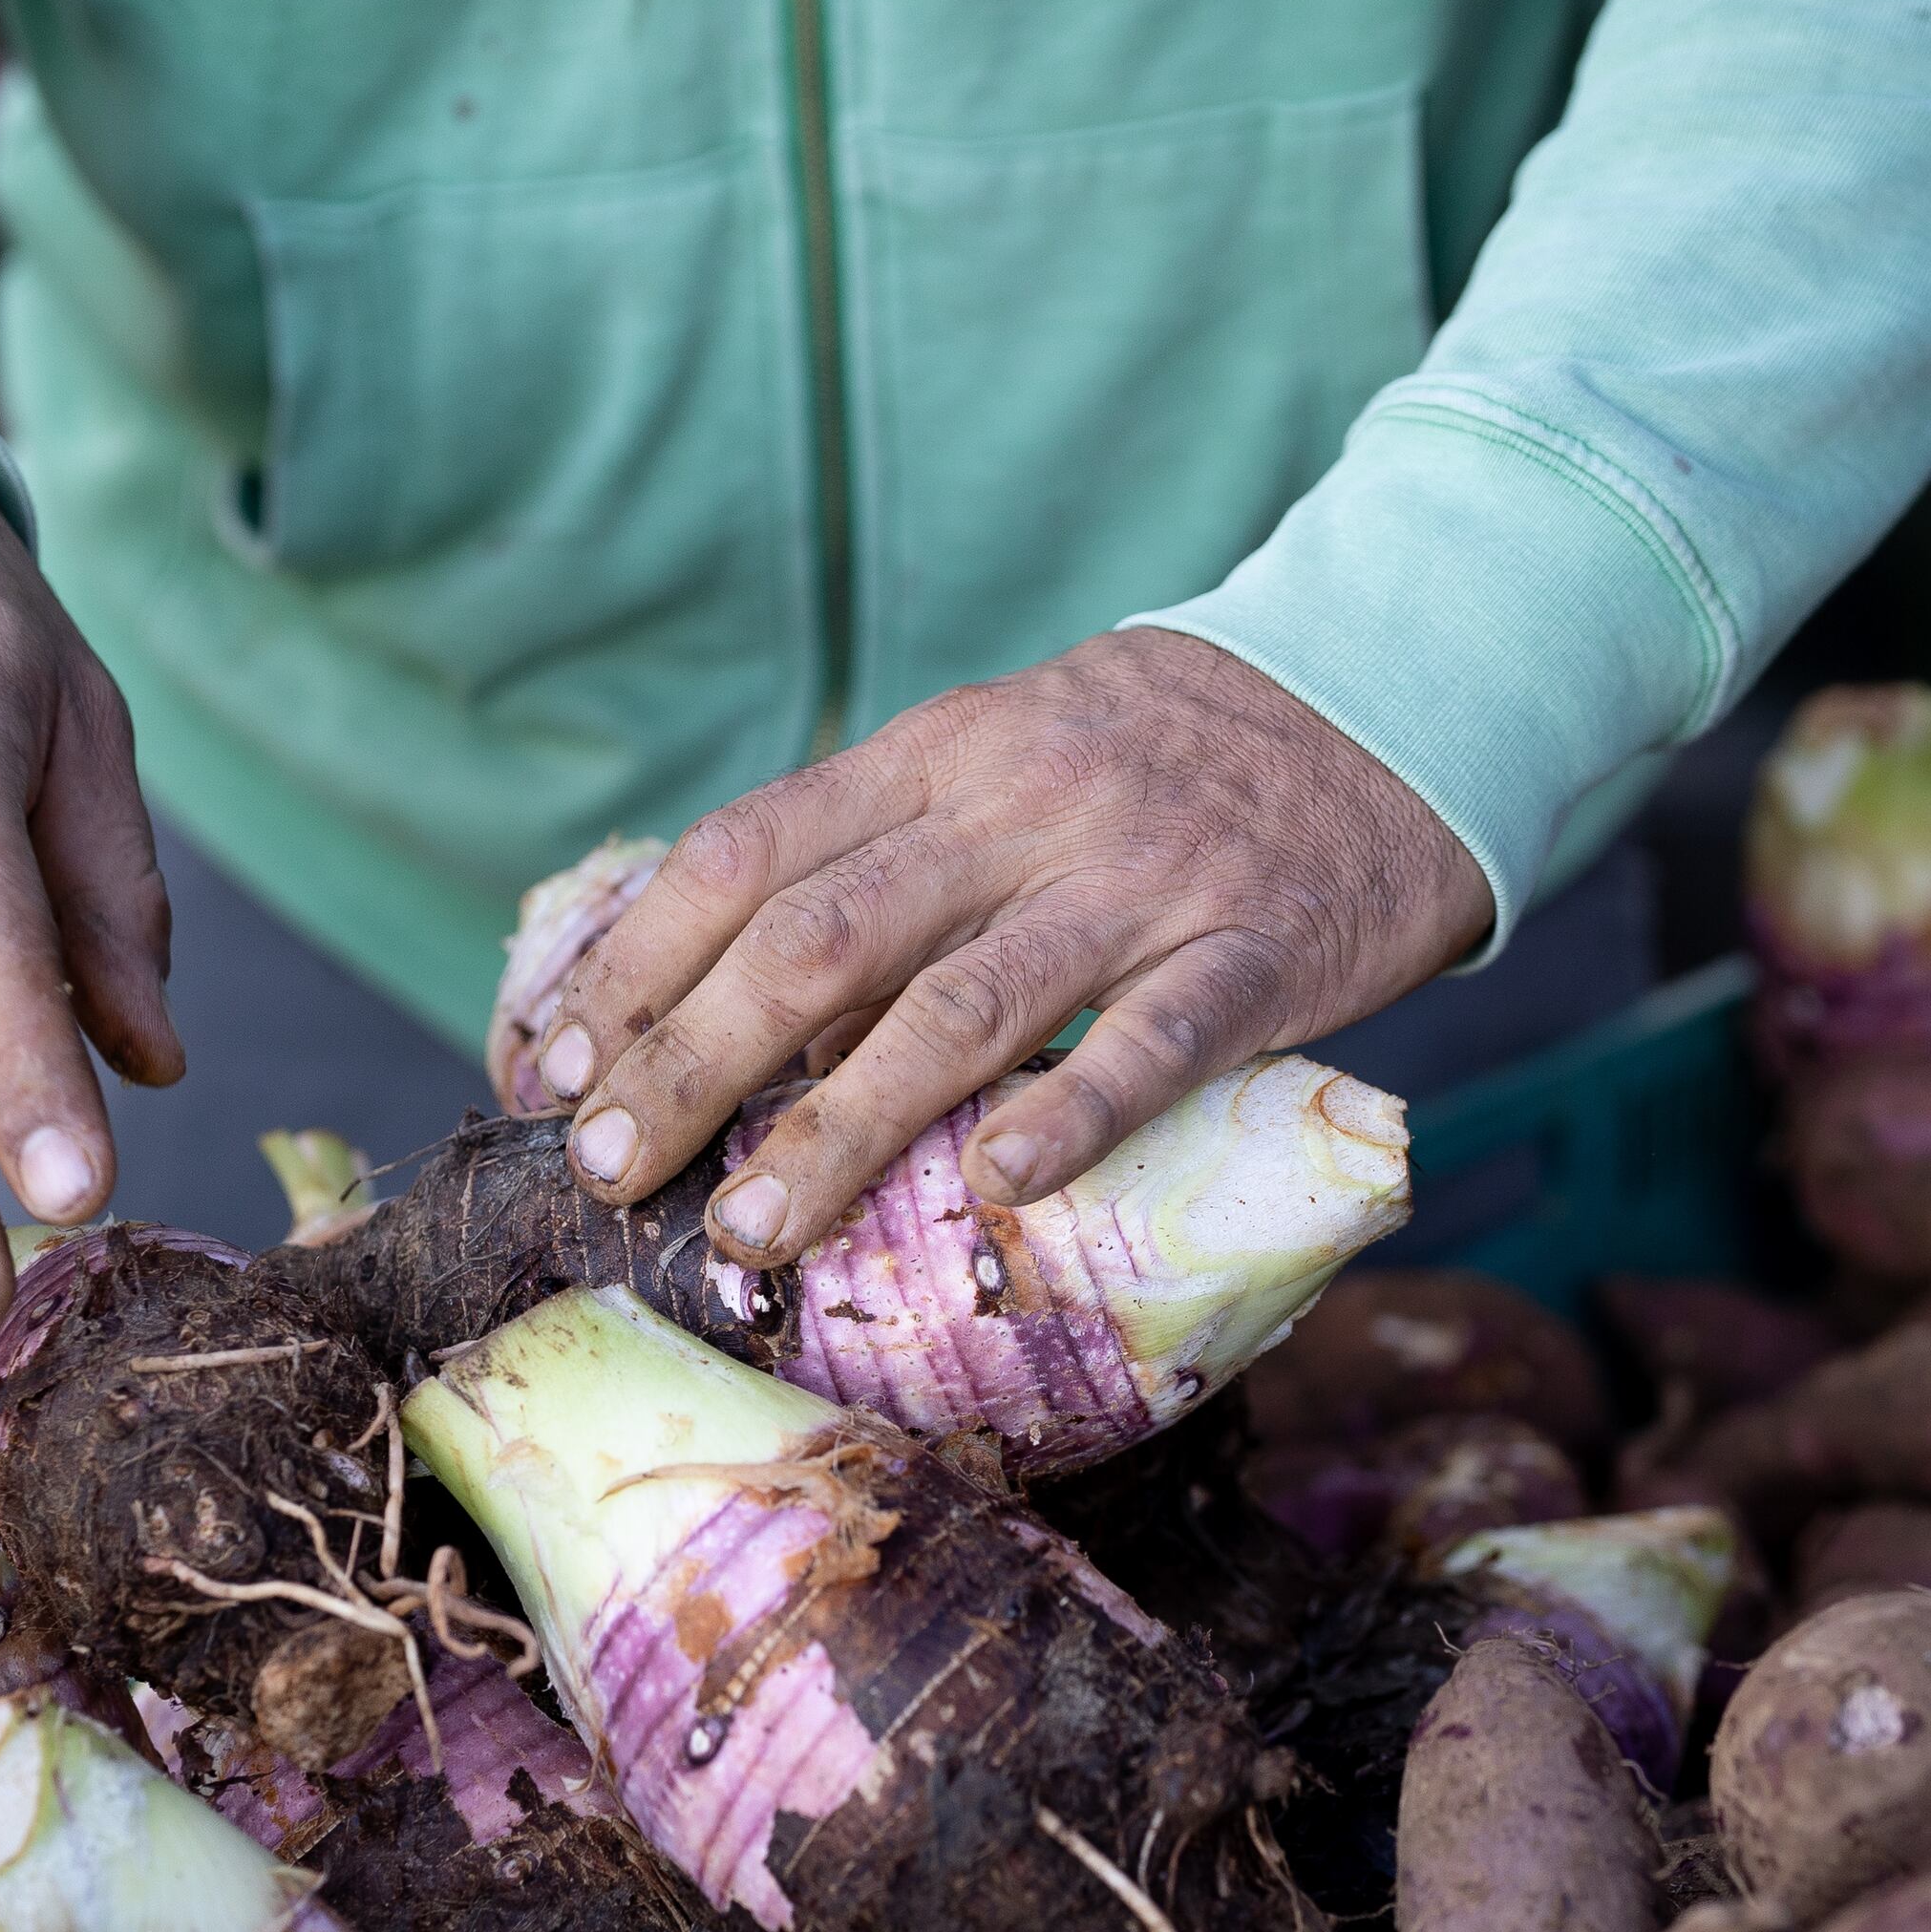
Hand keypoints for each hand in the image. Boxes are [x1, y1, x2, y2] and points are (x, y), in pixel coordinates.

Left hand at [533, 629, 1490, 1263]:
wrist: (1378, 701)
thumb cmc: (1149, 767)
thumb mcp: (993, 763)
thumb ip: (869, 857)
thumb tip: (701, 999)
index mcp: (934, 756)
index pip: (745, 854)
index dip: (635, 966)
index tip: (552, 1072)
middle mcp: (1018, 809)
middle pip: (820, 940)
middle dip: (692, 1063)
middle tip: (609, 1173)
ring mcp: (1139, 881)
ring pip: (962, 1008)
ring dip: (839, 1128)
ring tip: (751, 1230)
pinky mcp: (1253, 952)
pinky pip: (1152, 1038)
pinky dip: (1069, 1113)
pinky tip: (993, 1185)